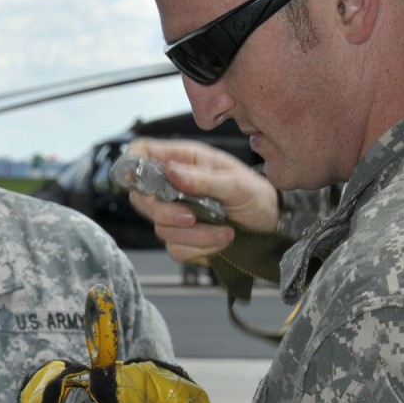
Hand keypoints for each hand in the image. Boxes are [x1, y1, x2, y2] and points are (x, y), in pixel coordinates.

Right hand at [124, 137, 276, 265]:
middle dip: (164, 212)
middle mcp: (173, 185)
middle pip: (140, 197)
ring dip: (194, 235)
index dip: (131, 164)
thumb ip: (204, 178)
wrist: (272, 224)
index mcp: (183, 161)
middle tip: (191, 217)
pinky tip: (222, 241)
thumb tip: (171, 171)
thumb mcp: (237, 183)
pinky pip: (175, 248)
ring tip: (226, 230)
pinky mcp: (182, 239)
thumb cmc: (256, 194)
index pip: (141, 153)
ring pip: (160, 228)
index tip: (138, 182)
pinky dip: (200, 248)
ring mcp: (175, 213)